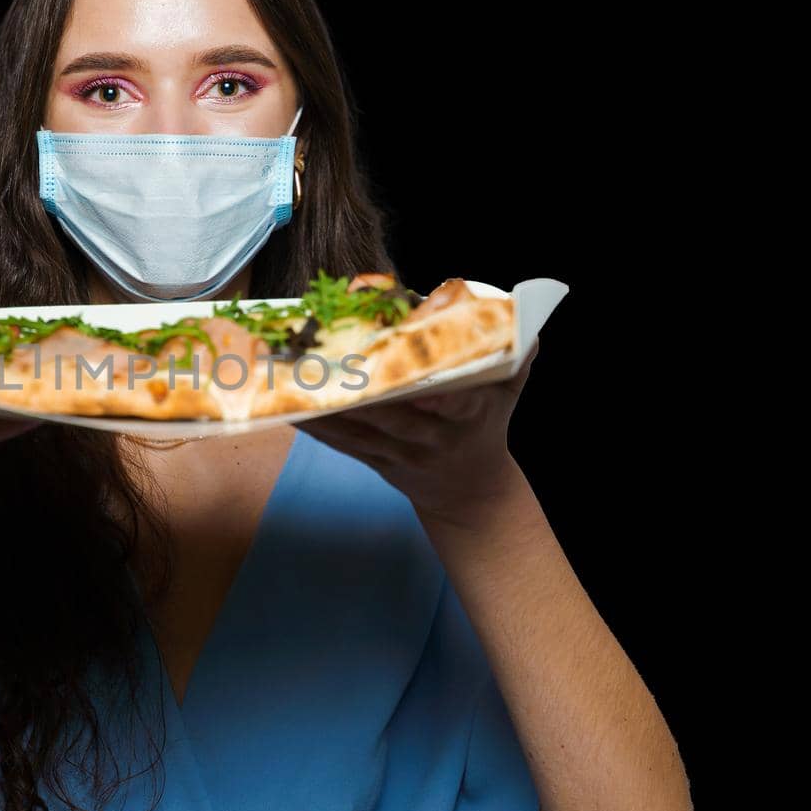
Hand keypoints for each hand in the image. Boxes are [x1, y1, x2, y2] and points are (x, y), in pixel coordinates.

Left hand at [296, 338, 540, 524]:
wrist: (469, 492)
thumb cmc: (486, 425)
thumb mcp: (509, 392)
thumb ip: (518, 355)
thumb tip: (527, 319)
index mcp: (466, 416)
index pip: (452, 404)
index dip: (432, 396)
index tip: (415, 385)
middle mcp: (430, 437)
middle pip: (392, 414)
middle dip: (359, 391)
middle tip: (325, 362)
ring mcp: (399, 452)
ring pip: (358, 429)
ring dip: (323, 405)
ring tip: (290, 379)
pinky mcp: (373, 460)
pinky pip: (340, 442)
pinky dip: (313, 424)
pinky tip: (283, 405)